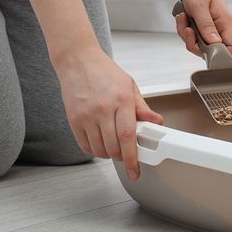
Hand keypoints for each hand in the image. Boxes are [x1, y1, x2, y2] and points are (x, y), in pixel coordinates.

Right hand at [53, 47, 163, 179]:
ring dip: (108, 154)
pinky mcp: (73, 120)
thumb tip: (157, 122)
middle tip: (126, 155)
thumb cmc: (104, 72)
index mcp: (121, 100)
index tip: (135, 170)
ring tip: (113, 145)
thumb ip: (142, 107)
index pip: (128, 136)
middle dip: (122, 157)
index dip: (133, 157)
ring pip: (99, 149)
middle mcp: (103, 109)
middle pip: (113, 147)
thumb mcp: (129, 86)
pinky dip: (94, 149)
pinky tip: (100, 141)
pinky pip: (85, 145)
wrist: (78, 61)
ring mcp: (86, 115)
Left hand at [175, 0, 231, 55]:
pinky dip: (184, 29)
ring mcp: (210, 27)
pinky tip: (183, 17)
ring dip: (186, 35)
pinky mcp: (202, 26)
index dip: (220, 53)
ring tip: (183, 18)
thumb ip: (207, 26)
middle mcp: (219, 27)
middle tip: (187, 29)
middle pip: (211, 49)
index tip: (203, 47)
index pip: (231, 47)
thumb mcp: (199, 7)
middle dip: (194, 43)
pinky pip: (192, 37)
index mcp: (225, 22)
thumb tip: (215, 44)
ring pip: (199, 44)